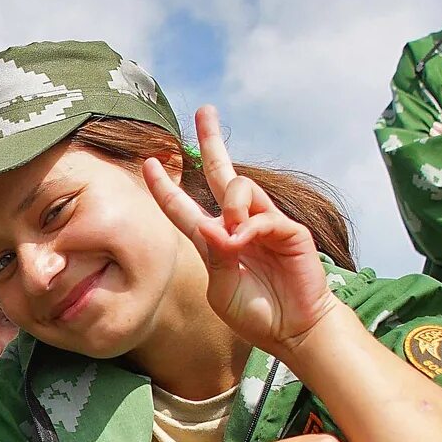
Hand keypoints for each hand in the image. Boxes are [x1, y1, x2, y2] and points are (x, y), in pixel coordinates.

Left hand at [145, 106, 341, 358]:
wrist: (292, 330)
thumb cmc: (254, 312)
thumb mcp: (220, 286)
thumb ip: (213, 254)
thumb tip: (215, 225)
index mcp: (215, 239)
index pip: (184, 206)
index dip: (165, 186)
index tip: (149, 162)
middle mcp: (239, 223)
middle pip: (222, 172)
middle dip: (212, 140)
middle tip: (203, 111)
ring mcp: (264, 223)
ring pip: (240, 187)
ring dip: (230, 206)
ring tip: (233, 237)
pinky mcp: (289, 229)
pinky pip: (262, 215)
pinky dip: (249, 227)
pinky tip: (246, 242)